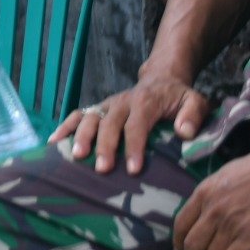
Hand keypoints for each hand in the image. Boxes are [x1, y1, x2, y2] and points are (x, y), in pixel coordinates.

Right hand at [49, 73, 209, 173]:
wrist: (161, 80)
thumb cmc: (179, 98)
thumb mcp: (196, 101)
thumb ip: (194, 115)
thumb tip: (185, 132)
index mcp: (146, 101)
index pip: (137, 124)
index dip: (134, 146)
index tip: (132, 169)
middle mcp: (122, 101)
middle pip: (109, 122)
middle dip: (104, 145)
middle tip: (101, 169)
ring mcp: (106, 105)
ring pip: (89, 117)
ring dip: (80, 136)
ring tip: (76, 156)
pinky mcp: (97, 108)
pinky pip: (77, 115)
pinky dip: (64, 127)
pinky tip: (53, 143)